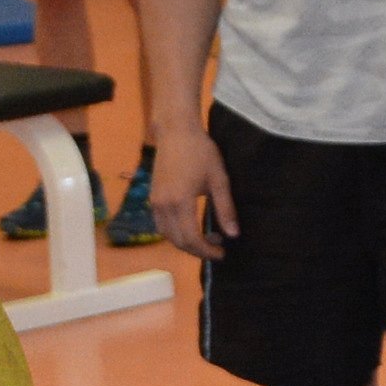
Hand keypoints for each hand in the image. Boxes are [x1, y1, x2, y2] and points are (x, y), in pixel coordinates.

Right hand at [146, 129, 235, 265]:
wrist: (176, 132)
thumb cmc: (200, 151)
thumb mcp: (219, 180)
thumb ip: (225, 209)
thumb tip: (233, 235)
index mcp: (180, 202)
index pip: (192, 239)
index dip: (207, 251)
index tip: (222, 253)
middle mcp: (163, 206)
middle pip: (178, 241)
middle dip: (198, 250)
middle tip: (217, 247)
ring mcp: (155, 203)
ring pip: (167, 236)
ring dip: (185, 243)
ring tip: (205, 238)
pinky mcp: (152, 198)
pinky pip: (161, 225)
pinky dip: (175, 233)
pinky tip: (189, 226)